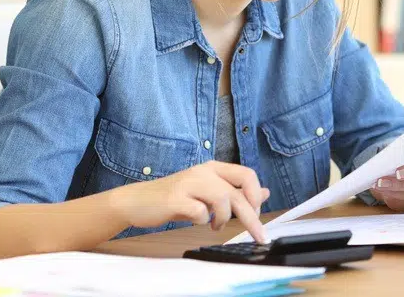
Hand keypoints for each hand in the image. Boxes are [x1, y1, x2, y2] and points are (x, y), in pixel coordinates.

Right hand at [110, 161, 269, 242]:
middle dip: (251, 217)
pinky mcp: (175, 198)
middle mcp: (203, 172)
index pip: (247, 174)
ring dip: (224, 218)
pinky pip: (199, 212)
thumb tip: (265, 192)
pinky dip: (203, 221)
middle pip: (237, 192)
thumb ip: (235, 191)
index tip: (256, 214)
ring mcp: (189, 183)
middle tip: (258, 235)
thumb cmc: (176, 197)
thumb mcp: (208, 191)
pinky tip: (198, 221)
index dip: (256, 195)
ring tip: (215, 225)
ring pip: (223, 199)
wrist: (138, 201)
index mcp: (213, 168)